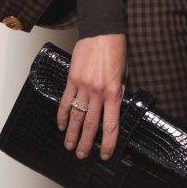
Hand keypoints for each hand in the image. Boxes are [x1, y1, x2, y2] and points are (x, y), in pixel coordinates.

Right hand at [57, 34, 126, 159]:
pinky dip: (62, 114)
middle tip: (81, 155)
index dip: (108, 142)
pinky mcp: (72, 79)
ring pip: (76, 115)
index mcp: (113, 92)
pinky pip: (65, 101)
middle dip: (86, 142)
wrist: (102, 32)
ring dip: (72, 133)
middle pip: (90, 124)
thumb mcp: (124, 74)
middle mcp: (97, 92)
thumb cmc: (116, 51)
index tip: (106, 154)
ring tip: (69, 146)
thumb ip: (119, 92)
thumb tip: (114, 108)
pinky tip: (61, 125)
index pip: (111, 124)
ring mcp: (82, 86)